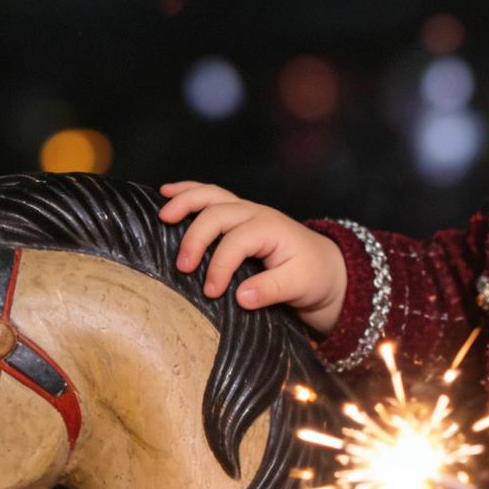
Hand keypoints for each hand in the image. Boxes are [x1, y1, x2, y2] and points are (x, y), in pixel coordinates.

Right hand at [157, 182, 347, 335]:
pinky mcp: (237, 216)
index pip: (237, 242)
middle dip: (196, 238)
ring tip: (163, 215)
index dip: (220, 266)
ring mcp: (245, 211)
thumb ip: (271, 290)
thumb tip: (241, 297)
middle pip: (218, 213)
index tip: (211, 292)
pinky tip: (167, 193)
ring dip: (185, 202)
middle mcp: (256, 214)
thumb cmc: (312, 275)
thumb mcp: (300, 285)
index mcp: (270, 229)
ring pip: (212, 196)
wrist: (324, 267)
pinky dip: (188, 192)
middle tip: (183, 267)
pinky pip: (211, 196)